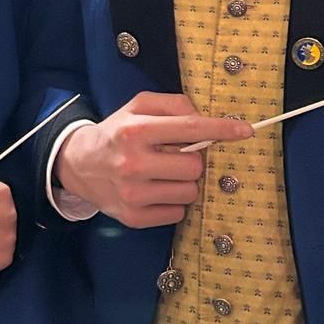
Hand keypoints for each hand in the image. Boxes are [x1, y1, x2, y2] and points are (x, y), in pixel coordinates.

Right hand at [54, 91, 249, 227]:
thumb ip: (173, 105)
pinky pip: (177, 214)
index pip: (189, 128)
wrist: (78, 165)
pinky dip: (173, 203)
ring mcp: (133, 194)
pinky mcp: (134, 218)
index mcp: (135, 131)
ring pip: (189, 192)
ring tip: (162, 174)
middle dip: (192, 160)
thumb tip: (204, 118)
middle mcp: (133, 164)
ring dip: (183, 183)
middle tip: (174, 155)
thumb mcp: (138, 107)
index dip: (221, 129)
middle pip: (195, 166)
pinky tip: (156, 191)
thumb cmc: (116, 132)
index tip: (244, 131)